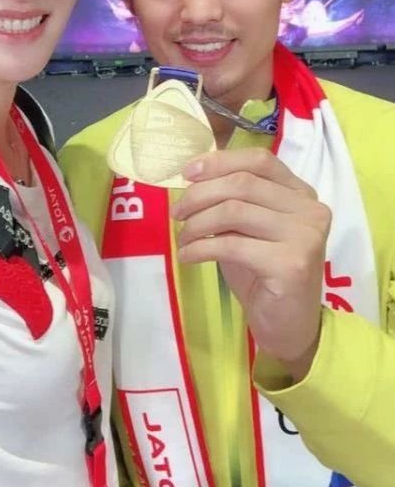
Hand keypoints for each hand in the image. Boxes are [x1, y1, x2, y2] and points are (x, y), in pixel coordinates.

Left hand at [171, 148, 330, 380]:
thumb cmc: (263, 273)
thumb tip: (193, 179)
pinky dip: (200, 248)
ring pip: (233, 211)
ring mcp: (304, 236)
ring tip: (183, 237)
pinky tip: (187, 256)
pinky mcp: (290, 264)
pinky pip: (230, 245)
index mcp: (300, 193)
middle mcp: (309, 209)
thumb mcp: (248, 229)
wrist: (288, 325)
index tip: (188, 173)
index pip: (259, 160)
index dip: (220, 162)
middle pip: (242, 183)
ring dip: (197, 223)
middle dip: (199, 195)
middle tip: (176, 213)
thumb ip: (233, 201)